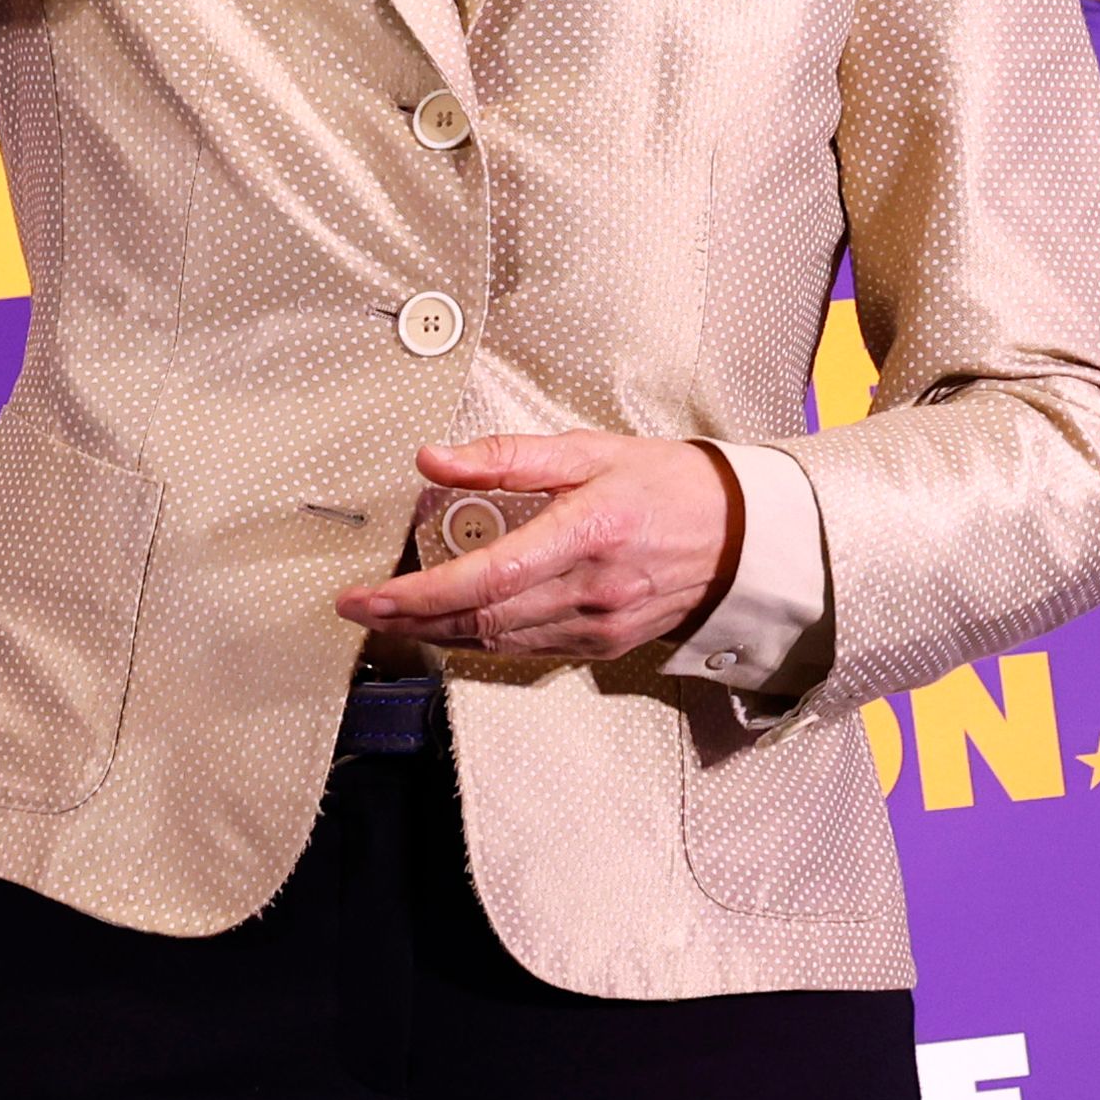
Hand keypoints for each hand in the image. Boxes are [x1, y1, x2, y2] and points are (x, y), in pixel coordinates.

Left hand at [337, 434, 738, 661]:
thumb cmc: (663, 482)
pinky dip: (481, 640)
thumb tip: (432, 458)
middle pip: (481, 619)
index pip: (485, 578)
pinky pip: (528, 650)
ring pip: (499, 642)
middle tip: (356, 608)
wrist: (743, 535)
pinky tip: (449, 626)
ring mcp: (600, 627)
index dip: (418, 595)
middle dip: (409, 618)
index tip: (365, 595)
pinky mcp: (606, 646)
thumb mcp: (587, 449)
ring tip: (388, 615)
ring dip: (437, 633)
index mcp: (584, 534)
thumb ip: (506, 456)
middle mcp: (591, 590)